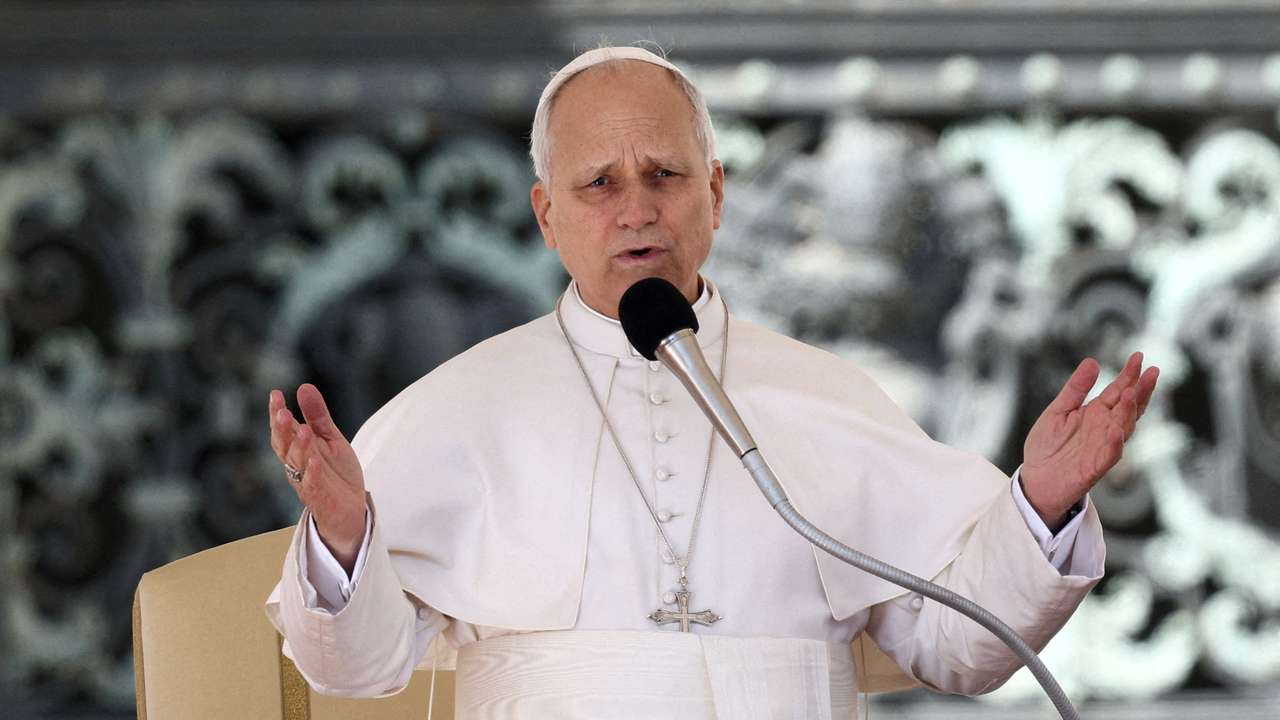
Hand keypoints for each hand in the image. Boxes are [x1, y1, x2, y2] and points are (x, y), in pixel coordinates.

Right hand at [269, 384, 366, 572]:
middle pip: (285, 446)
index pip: (282, 431)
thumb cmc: (335, 472)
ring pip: (299, 464)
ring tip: (302, 429)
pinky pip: (314, 485)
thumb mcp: (329, 438)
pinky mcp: (320, 498)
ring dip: (299, 447)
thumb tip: (304, 386)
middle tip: (282, 412)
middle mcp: (297, 466)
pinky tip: (314, 460)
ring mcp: (307, 482)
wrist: (350, 509)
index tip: (275, 394)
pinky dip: (313, 473)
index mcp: (297, 450)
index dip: (276, 414)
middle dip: (282, 430)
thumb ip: (317, 416)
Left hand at [1020, 352, 1158, 530]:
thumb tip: (1093, 361)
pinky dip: (1114, 442)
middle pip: (1129, 407)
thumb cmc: (1047, 446)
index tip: (1138, 357)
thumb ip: (1075, 389)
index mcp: (1096, 413)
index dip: (1129, 375)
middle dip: (1141, 390)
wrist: (1036, 480)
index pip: (1118, 391)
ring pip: (1124, 428)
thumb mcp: (1058, 411)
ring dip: (1129, 412)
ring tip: (1132, 394)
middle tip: (1152, 372)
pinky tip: (1116, 429)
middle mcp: (1104, 428)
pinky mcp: (1096, 466)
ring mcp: (1103, 446)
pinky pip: (1110, 454)